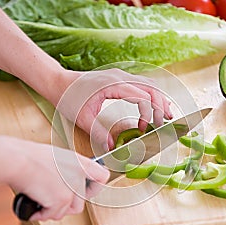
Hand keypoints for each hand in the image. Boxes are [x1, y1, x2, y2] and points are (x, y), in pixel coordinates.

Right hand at [7, 138, 108, 220]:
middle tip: (51, 199)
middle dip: (64, 206)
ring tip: (40, 200)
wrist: (17, 161)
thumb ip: (68, 171)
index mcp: (81, 163)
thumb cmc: (30, 157)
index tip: (85, 191)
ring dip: (52, 210)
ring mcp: (72, 189)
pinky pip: (52, 215)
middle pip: (80, 203)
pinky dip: (41, 214)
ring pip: (66, 211)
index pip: (102, 177)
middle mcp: (80, 176)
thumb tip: (67, 184)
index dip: (95, 188)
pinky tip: (33, 204)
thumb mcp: (57, 158)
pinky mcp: (61, 200)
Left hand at [58, 68, 172, 150]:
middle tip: (167, 121)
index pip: (141, 96)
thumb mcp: (83, 119)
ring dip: (159, 98)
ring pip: (148, 83)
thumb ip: (99, 134)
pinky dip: (151, 93)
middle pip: (151, 87)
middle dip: (162, 104)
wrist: (58, 82)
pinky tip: (153, 104)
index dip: (148, 113)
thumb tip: (113, 148)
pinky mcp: (119, 78)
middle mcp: (120, 76)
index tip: (144, 129)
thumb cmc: (69, 97)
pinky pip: (141, 83)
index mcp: (112, 84)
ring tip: (167, 113)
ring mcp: (120, 75)